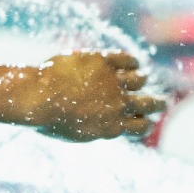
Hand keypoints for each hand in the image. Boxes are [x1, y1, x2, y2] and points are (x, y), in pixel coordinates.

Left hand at [30, 51, 163, 141]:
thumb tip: (110, 126)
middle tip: (160, 102)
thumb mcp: (74, 132)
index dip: (144, 123)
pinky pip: (128, 60)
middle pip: (150, 103)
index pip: (141, 126)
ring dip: (138, 80)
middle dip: (157, 104)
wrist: (34, 97)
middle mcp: (118, 104)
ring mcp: (112, 82)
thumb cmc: (45, 118)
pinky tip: (131, 64)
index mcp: (111, 126)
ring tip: (136, 79)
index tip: (144, 119)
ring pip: (139, 80)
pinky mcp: (102, 61)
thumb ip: (96, 128)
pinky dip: (132, 62)